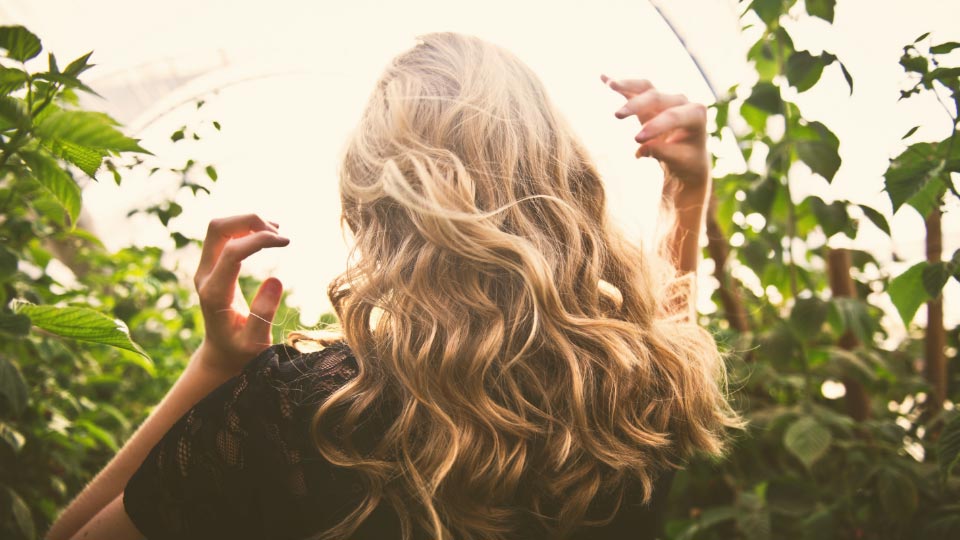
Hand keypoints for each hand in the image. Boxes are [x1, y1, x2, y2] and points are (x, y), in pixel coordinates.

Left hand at [193, 214, 289, 373]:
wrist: (221, 354)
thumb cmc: (241, 351)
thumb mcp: (255, 342)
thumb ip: (263, 313)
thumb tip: (275, 279)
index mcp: (215, 293)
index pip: (232, 251)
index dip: (259, 239)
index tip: (286, 242)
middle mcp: (204, 276)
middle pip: (217, 229)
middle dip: (249, 221)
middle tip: (279, 234)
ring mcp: (205, 269)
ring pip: (219, 228)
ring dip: (247, 222)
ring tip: (277, 233)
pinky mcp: (212, 266)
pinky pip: (224, 235)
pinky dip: (245, 228)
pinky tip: (267, 235)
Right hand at [601, 75, 710, 194]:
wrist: (687, 157)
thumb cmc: (686, 160)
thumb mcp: (679, 161)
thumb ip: (662, 152)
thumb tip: (640, 150)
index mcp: (696, 114)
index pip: (673, 116)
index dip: (654, 125)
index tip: (636, 140)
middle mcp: (682, 101)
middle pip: (656, 98)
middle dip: (636, 105)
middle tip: (617, 116)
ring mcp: (666, 99)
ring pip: (646, 87)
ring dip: (627, 85)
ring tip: (610, 84)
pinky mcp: (651, 101)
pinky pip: (635, 90)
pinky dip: (621, 85)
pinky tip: (603, 77)